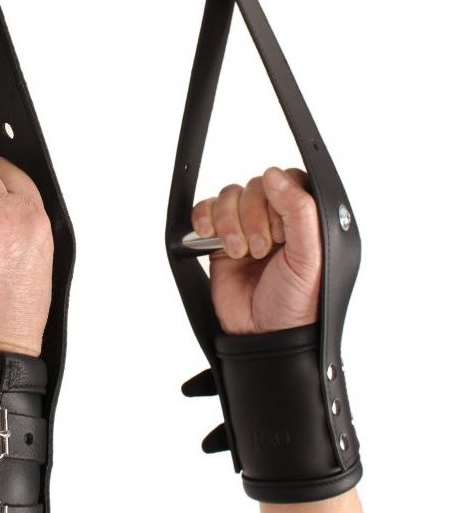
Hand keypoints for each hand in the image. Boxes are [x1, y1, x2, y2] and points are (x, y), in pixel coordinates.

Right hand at [191, 166, 320, 334]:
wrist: (264, 337)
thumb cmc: (297, 305)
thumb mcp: (309, 257)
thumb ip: (300, 212)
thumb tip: (275, 176)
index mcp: (304, 221)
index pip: (288, 181)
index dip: (280, 199)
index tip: (282, 230)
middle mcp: (275, 220)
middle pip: (255, 186)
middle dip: (253, 217)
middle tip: (261, 249)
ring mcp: (245, 228)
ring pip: (229, 196)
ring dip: (229, 222)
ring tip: (239, 253)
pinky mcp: (219, 240)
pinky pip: (205, 211)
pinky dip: (204, 219)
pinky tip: (211, 238)